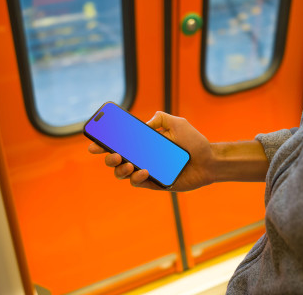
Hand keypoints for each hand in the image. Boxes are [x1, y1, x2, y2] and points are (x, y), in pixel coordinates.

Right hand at [88, 111, 214, 191]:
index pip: (119, 143)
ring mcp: (146, 171)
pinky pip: (138, 183)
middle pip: (115, 160)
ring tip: (128, 163)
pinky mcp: (154, 183)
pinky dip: (137, 177)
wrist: (209, 161)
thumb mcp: (177, 123)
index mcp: (143, 144)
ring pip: (122, 173)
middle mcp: (142, 157)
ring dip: (120, 169)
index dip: (103, 144)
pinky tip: (145, 170)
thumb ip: (160, 118)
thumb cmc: (194, 142)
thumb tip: (143, 124)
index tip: (93, 143)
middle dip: (109, 158)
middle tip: (113, 154)